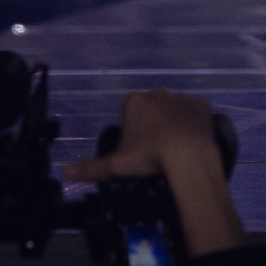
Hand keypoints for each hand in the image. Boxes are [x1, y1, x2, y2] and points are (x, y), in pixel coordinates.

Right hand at [65, 90, 244, 258]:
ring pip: (172, 111)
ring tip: (172, 150)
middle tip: (152, 151)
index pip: (127, 113)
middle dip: (149, 126)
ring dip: (170, 124)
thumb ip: (89, 169)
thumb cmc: (148, 157)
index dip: (129, 132)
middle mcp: (157, 93)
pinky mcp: (201, 105)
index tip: (134, 150)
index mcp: (134, 102)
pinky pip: (193, 113)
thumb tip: (64, 172)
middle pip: (149, 110)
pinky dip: (191, 124)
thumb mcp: (115, 166)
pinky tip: (190, 141)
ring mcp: (181, 98)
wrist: (189, 154)